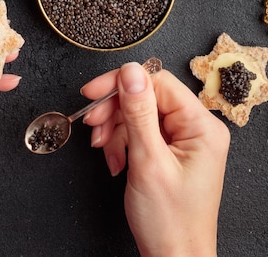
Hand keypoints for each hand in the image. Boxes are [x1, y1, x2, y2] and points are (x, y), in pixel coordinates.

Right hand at [81, 63, 229, 256]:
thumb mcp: (148, 162)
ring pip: (139, 113)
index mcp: (201, 125)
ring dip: (115, 129)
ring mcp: (183, 139)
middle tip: (93, 123)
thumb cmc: (170, 222)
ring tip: (103, 148)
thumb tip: (130, 71)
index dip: (122, 83)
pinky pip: (140, 131)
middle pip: (146, 97)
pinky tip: (114, 159)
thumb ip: (138, 113)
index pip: (158, 82)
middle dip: (115, 111)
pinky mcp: (170, 150)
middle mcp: (196, 128)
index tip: (94, 92)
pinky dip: (121, 142)